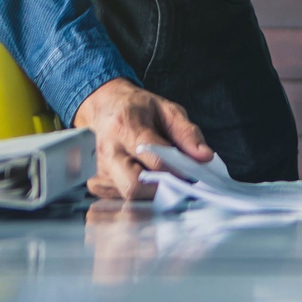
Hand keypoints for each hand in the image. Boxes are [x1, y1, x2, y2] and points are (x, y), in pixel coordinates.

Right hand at [73, 77, 213, 198]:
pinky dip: (139, 191)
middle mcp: (108, 150)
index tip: (191, 173)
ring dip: (151, 191)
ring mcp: (99, 170)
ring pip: (129, 195)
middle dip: (161, 189)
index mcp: (125, 126)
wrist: (102, 104)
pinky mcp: (96, 184)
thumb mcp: (166, 109)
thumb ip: (188, 133)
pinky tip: (142, 174)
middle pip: (135, 185)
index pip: (154, 159)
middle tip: (177, 181)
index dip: (177, 170)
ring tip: (160, 175)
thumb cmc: (137, 108)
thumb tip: (205, 157)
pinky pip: (122, 197)